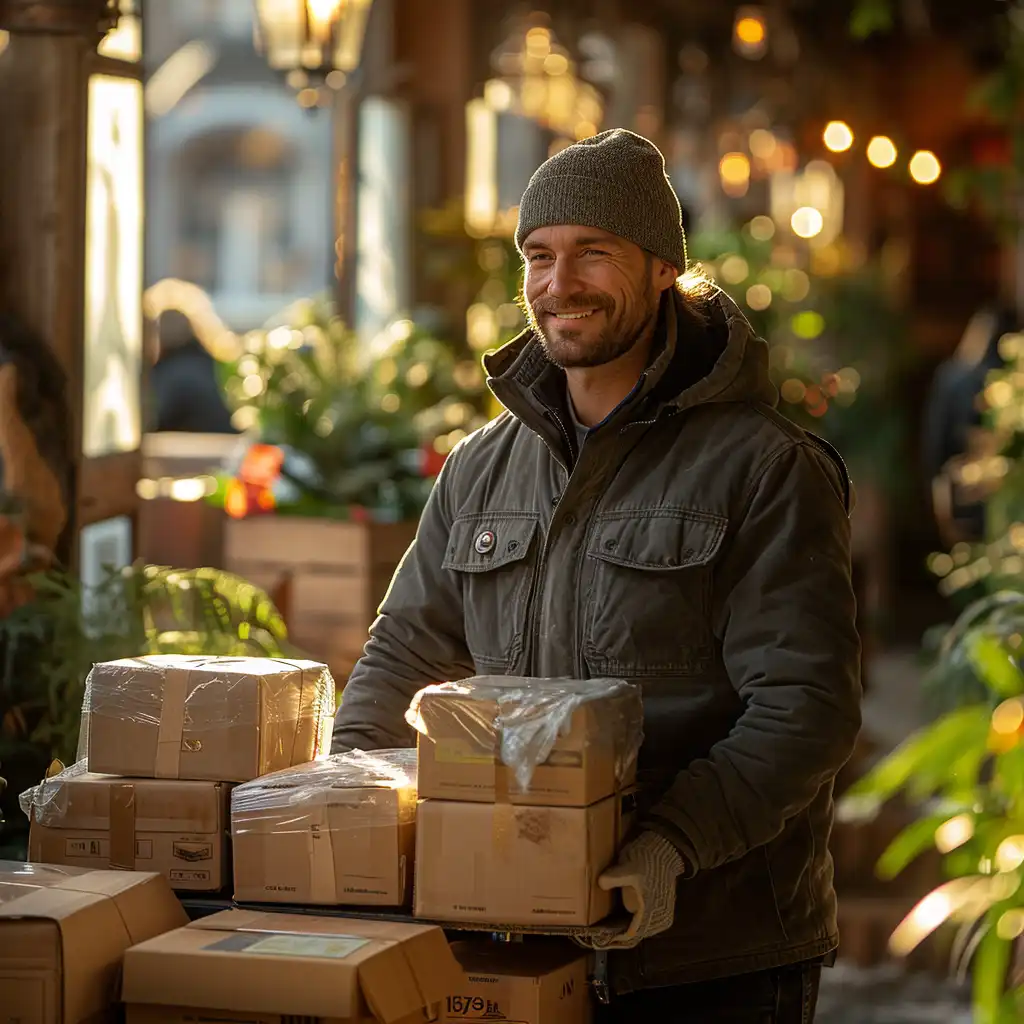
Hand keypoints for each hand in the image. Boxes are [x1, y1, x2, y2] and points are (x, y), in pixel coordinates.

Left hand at [584, 831, 685, 949]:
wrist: (664, 850)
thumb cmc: (648, 860)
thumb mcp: (628, 867)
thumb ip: (613, 877)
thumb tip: (600, 884)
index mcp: (652, 914)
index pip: (631, 936)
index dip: (614, 938)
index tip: (598, 939)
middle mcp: (659, 920)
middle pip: (634, 935)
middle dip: (617, 934)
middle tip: (597, 932)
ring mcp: (661, 915)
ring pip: (639, 929)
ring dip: (623, 928)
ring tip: (604, 926)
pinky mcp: (660, 909)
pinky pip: (643, 922)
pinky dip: (630, 922)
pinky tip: (616, 917)